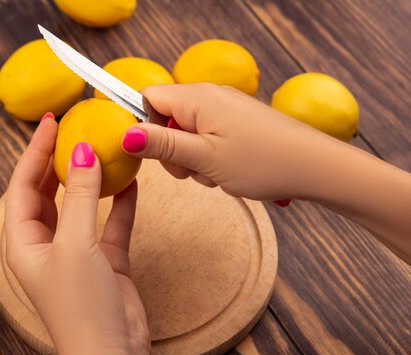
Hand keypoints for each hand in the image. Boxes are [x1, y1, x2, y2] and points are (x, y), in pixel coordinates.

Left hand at [4, 116, 169, 354]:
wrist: (112, 354)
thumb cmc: (81, 306)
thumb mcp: (75, 245)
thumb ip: (81, 196)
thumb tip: (82, 151)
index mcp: (22, 243)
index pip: (23, 186)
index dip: (34, 152)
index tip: (50, 121)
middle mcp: (45, 246)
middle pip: (47, 192)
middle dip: (57, 160)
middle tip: (73, 127)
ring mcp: (76, 253)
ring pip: (79, 205)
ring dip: (90, 180)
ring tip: (100, 147)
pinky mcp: (104, 261)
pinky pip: (110, 223)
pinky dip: (120, 204)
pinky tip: (131, 183)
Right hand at [122, 83, 344, 200]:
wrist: (314, 167)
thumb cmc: (262, 161)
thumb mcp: (204, 158)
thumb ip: (162, 145)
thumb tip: (125, 134)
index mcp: (197, 98)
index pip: (148, 98)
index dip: (143, 125)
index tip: (153, 153)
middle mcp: (210, 97)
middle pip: (166, 118)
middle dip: (171, 150)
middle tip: (191, 170)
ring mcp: (226, 109)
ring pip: (187, 133)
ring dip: (192, 159)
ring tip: (215, 174)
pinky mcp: (238, 122)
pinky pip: (208, 137)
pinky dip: (209, 158)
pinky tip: (227, 172)